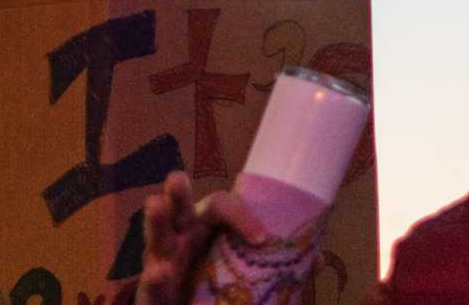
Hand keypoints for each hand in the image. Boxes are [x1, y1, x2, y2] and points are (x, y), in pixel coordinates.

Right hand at [138, 171, 265, 304]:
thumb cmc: (214, 287)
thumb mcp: (243, 273)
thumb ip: (274, 265)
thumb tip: (317, 260)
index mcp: (206, 227)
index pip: (222, 206)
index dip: (241, 216)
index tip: (262, 239)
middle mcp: (181, 237)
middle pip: (178, 207)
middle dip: (176, 191)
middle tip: (177, 177)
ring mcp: (161, 261)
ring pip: (156, 235)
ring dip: (155, 220)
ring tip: (155, 204)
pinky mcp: (151, 291)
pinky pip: (151, 282)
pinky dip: (155, 278)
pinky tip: (160, 273)